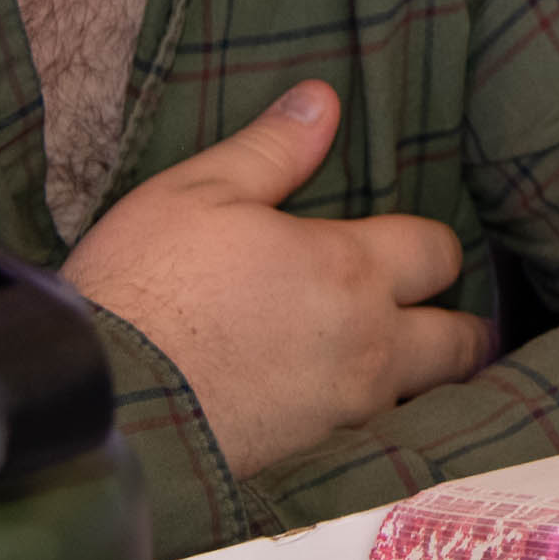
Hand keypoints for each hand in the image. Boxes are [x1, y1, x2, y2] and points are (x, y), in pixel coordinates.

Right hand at [63, 81, 493, 474]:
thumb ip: (272, 148)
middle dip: (457, 327)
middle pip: (458, 342)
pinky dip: (371, 425)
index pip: (437, 252)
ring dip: (419, 380)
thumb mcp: (199, 192)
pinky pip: (370, 440)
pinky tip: (341, 410)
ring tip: (400, 366)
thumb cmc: (145, 286)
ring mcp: (343, 411)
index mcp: (351, 269)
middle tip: (440, 320)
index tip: (417, 250)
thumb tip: (321, 99)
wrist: (100, 401)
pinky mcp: (310, 460)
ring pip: (420, 398)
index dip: (431, 246)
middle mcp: (367, 345)